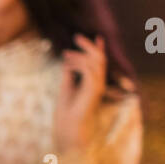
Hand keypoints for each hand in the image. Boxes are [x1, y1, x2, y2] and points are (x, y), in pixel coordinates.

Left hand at [53, 34, 106, 151]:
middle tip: (76, 37)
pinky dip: (77, 64)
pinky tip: (67, 65)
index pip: (99, 63)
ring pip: (95, 61)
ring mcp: (98, 86)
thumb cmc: (66, 110)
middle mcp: (99, 83)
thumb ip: (69, 72)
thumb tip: (67, 60)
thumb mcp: (66, 86)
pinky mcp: (94, 89)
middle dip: (89, 46)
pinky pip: (88, 69)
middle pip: (99, 58)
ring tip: (65, 55)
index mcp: (94, 83)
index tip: (97, 37)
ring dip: (79, 55)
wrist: (68, 127)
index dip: (98, 49)